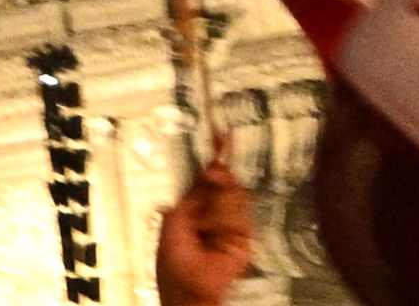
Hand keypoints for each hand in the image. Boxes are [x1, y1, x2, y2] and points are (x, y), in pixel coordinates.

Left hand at [152, 161, 255, 305]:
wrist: (189, 286)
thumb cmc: (175, 257)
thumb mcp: (176, 219)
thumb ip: (193, 194)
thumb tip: (210, 170)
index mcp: (197, 205)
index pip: (209, 176)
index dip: (215, 155)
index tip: (220, 133)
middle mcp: (216, 211)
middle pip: (225, 181)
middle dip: (219, 175)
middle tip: (214, 172)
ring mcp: (231, 223)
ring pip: (234, 197)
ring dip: (218, 205)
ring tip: (205, 223)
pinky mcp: (244, 237)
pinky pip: (239, 217)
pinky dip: (225, 221)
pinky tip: (215, 232)